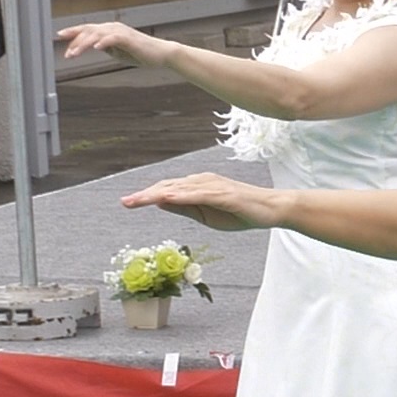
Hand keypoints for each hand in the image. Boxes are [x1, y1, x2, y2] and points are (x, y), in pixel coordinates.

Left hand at [58, 20, 163, 66]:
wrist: (161, 54)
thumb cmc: (141, 53)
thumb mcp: (118, 51)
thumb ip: (106, 47)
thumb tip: (93, 46)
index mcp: (109, 30)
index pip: (87, 29)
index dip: (73, 32)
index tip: (59, 36)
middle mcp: (113, 28)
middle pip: (89, 30)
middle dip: (75, 40)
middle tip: (66, 53)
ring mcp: (121, 32)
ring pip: (97, 35)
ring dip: (84, 44)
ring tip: (74, 53)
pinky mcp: (129, 39)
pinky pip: (113, 39)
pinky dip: (103, 42)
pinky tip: (96, 47)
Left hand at [120, 172, 277, 232]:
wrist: (271, 209)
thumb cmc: (241, 212)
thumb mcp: (206, 215)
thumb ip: (185, 208)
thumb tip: (162, 202)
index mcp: (197, 186)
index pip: (167, 189)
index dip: (146, 196)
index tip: (128, 203)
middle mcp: (202, 181)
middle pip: (168, 186)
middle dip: (145, 194)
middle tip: (125, 202)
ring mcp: (213, 186)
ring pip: (179, 189)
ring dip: (157, 193)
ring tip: (138, 200)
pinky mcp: (224, 194)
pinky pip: (198, 194)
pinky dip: (181, 196)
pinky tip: (167, 198)